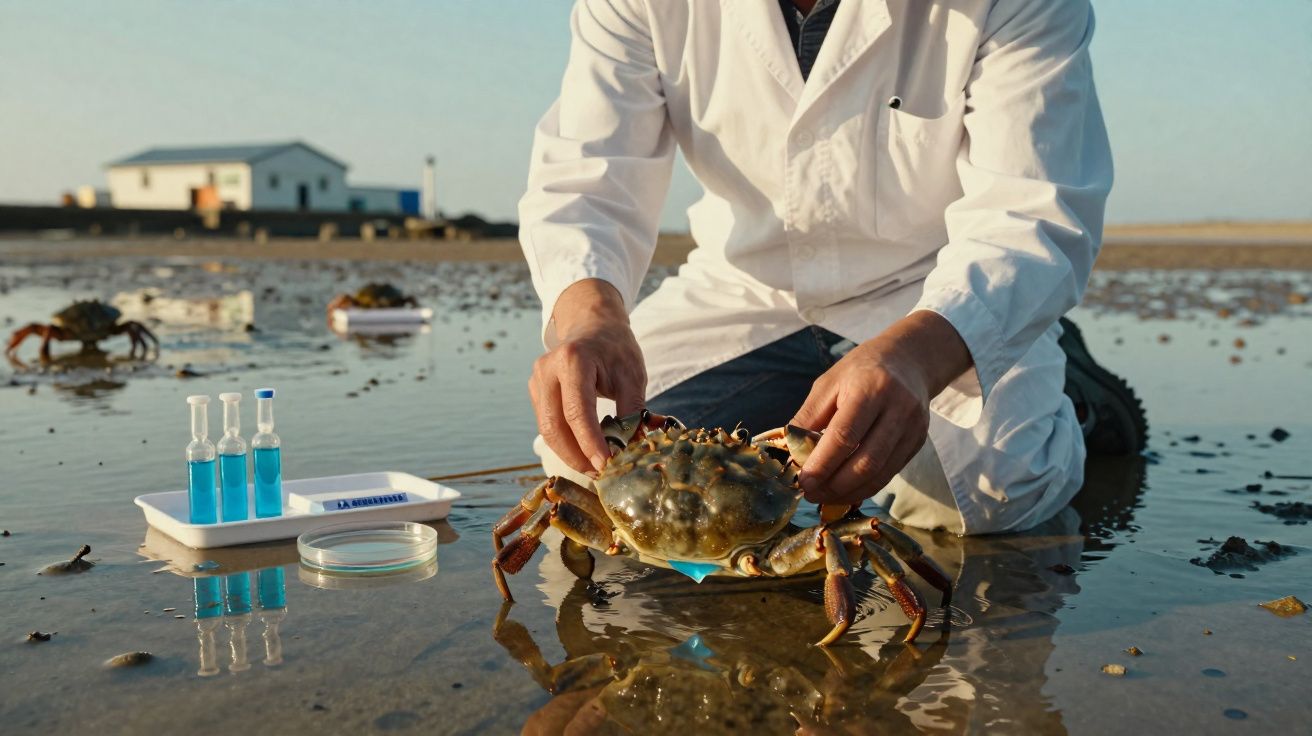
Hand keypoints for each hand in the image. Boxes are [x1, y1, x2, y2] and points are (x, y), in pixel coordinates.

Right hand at [530, 279, 646, 475]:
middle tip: (601, 474)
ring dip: (569, 454)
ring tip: (595, 467)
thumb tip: (633, 449)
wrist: (592, 325)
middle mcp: (547, 369)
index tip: (606, 465)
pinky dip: (564, 443)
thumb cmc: (615, 350)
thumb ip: (633, 411)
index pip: (577, 411)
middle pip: (555, 426)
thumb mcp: (633, 375)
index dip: (590, 443)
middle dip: (577, 456)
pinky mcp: (535, 391)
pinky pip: (547, 424)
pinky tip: (583, 453)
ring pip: (547, 430)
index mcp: (573, 359)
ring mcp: (536, 380)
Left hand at [790, 311, 970, 505]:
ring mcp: (913, 427)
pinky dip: (865, 487)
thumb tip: (790, 453)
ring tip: (824, 496)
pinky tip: (845, 489)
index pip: (845, 435)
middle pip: (867, 461)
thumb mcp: (829, 383)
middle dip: (835, 485)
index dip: (822, 464)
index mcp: (870, 388)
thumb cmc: (860, 371)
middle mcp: (897, 408)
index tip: (803, 481)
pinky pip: (890, 473)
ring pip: (881, 473)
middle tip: (810, 494)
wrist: (908, 360)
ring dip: (849, 492)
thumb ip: (809, 417)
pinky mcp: (918, 441)